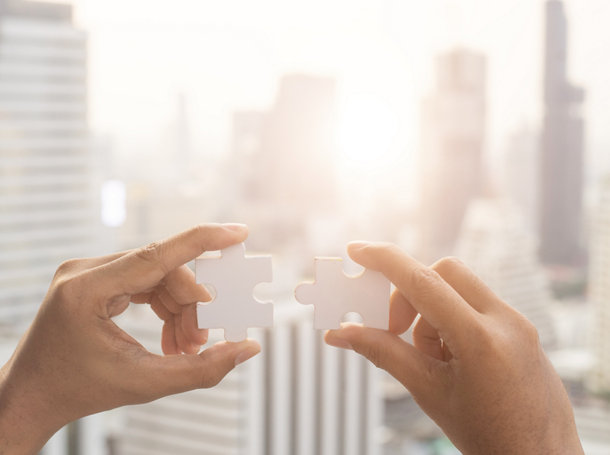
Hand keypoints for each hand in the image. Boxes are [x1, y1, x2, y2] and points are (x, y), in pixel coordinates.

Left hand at [0, 223, 260, 454]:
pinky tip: (173, 337)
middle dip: (190, 305)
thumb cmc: (77, 391)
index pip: (156, 254)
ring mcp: (87, 273)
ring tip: (187, 346)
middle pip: (162, 271)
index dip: (202, 241)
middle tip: (204, 340)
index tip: (238, 233)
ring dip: (179, 309)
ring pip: (156, 276)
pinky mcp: (93, 280)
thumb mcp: (143, 383)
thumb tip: (247, 348)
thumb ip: (201, 368)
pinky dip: (164, 307)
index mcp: (86, 290)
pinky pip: (143, 283)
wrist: (30, 397)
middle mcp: (83, 272)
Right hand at [325, 242, 582, 454]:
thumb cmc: (490, 436)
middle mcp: (506, 321)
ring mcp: (519, 323)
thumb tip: (342, 333)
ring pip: (460, 287)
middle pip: (444, 272)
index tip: (356, 250)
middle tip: (395, 329)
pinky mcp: (522, 329)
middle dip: (410, 294)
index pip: (422, 282)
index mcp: (481, 340)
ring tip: (432, 359)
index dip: (384, 260)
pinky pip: (477, 304)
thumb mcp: (429, 392)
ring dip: (432, 312)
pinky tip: (452, 358)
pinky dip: (452, 319)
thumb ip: (383, 353)